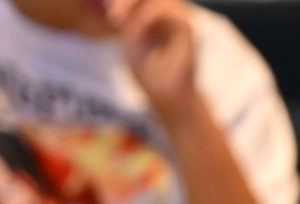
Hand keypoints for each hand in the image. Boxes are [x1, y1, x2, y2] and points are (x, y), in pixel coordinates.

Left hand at [108, 0, 199, 126]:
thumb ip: (127, 23)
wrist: (166, 98)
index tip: (110, 13)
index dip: (126, 2)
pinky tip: (134, 32)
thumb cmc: (150, 75)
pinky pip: (172, 14)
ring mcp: (182, 21)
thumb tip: (114, 6)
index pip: (143, 0)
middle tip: (113, 15)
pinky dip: (149, 18)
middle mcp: (172, 14)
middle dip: (130, 0)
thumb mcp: (131, 44)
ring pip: (162, 0)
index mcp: (158, 16)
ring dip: (136, 6)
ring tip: (119, 22)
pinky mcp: (189, 30)